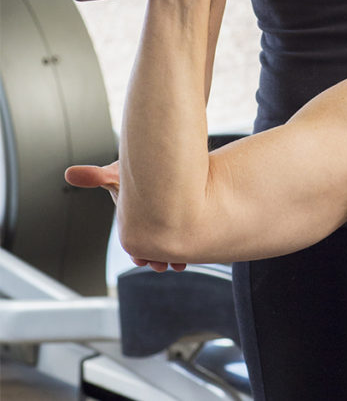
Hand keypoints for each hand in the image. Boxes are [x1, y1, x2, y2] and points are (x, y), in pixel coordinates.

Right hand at [65, 162, 187, 272]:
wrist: (160, 164)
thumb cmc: (136, 171)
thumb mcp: (116, 174)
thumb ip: (96, 176)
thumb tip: (71, 173)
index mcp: (133, 220)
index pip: (133, 243)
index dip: (137, 253)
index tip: (141, 259)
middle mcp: (149, 224)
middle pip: (152, 248)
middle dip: (156, 258)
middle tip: (161, 265)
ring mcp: (166, 222)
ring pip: (169, 246)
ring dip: (172, 257)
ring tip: (178, 265)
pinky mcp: (183, 217)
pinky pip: (183, 237)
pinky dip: (186, 247)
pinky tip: (191, 255)